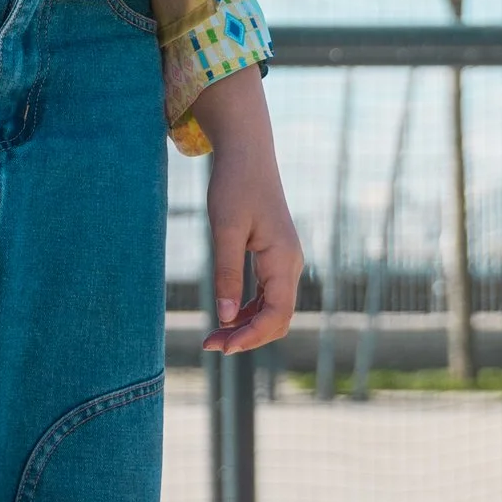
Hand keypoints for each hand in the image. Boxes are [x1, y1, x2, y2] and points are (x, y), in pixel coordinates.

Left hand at [196, 70, 302, 355]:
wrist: (247, 154)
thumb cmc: (234, 186)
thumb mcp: (225, 229)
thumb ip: (226, 273)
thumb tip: (225, 317)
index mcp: (283, 259)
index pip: (276, 315)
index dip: (250, 337)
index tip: (220, 347)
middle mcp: (290, 264)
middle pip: (278, 318)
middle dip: (248, 337)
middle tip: (210, 345)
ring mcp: (285, 262)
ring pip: (274, 310)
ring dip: (247, 326)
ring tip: (215, 336)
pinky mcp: (275, 258)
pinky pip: (268, 296)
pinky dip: (249, 311)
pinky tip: (226, 316)